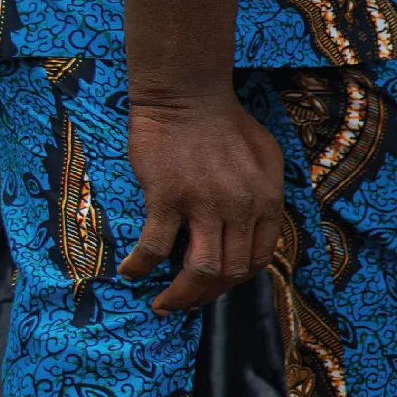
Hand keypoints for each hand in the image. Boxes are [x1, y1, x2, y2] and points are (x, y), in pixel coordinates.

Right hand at [120, 96, 285, 313]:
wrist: (187, 92)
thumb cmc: (224, 121)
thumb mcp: (264, 158)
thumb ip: (262, 195)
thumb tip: (254, 229)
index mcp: (267, 200)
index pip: (258, 260)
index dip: (236, 281)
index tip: (216, 286)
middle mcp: (242, 208)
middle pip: (230, 273)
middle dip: (206, 296)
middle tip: (185, 302)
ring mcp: (205, 204)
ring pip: (200, 272)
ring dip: (180, 296)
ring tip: (162, 304)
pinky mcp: (168, 197)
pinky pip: (154, 247)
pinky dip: (140, 266)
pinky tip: (129, 271)